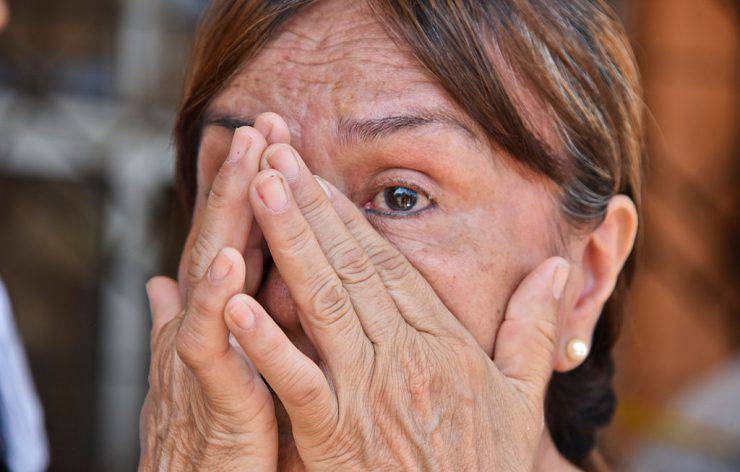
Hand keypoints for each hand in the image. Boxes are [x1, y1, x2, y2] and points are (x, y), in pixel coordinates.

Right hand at [139, 114, 289, 470]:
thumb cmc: (212, 428)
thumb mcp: (213, 363)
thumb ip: (202, 315)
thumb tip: (164, 280)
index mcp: (216, 313)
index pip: (233, 236)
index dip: (248, 186)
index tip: (271, 137)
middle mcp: (203, 322)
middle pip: (224, 236)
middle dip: (243, 178)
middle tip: (263, 120)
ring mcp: (201, 354)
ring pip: (212, 272)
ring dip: (229, 214)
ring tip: (250, 160)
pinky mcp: (208, 396)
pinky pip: (211, 344)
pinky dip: (217, 301)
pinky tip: (231, 260)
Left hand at [223, 141, 570, 470]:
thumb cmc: (485, 466)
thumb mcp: (523, 397)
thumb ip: (532, 327)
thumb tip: (555, 269)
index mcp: (441, 342)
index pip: (386, 264)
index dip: (348, 216)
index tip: (317, 175)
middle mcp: (402, 356)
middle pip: (350, 267)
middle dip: (310, 206)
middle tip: (276, 151)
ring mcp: (366, 394)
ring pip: (323, 304)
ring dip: (289, 244)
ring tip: (260, 191)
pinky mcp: (335, 437)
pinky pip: (297, 382)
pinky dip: (266, 341)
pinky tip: (234, 300)